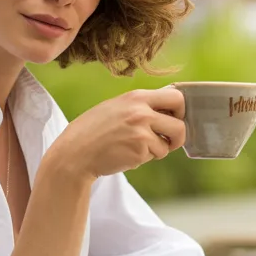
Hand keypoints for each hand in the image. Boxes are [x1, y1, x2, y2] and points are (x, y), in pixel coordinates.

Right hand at [46, 87, 185, 178]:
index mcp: (136, 97)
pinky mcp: (139, 151)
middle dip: (178, 136)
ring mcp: (141, 132)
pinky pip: (154, 156)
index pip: (176, 97)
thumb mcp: (116, 107)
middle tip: (168, 141)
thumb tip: (167, 111)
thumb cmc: (93, 131)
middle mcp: (141, 112)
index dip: (179, 111)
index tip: (173, 119)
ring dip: (157, 150)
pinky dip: (144, 158)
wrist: (75, 153)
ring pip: (168, 145)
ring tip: (136, 148)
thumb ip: (140, 106)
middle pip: (180, 125)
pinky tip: (126, 154)